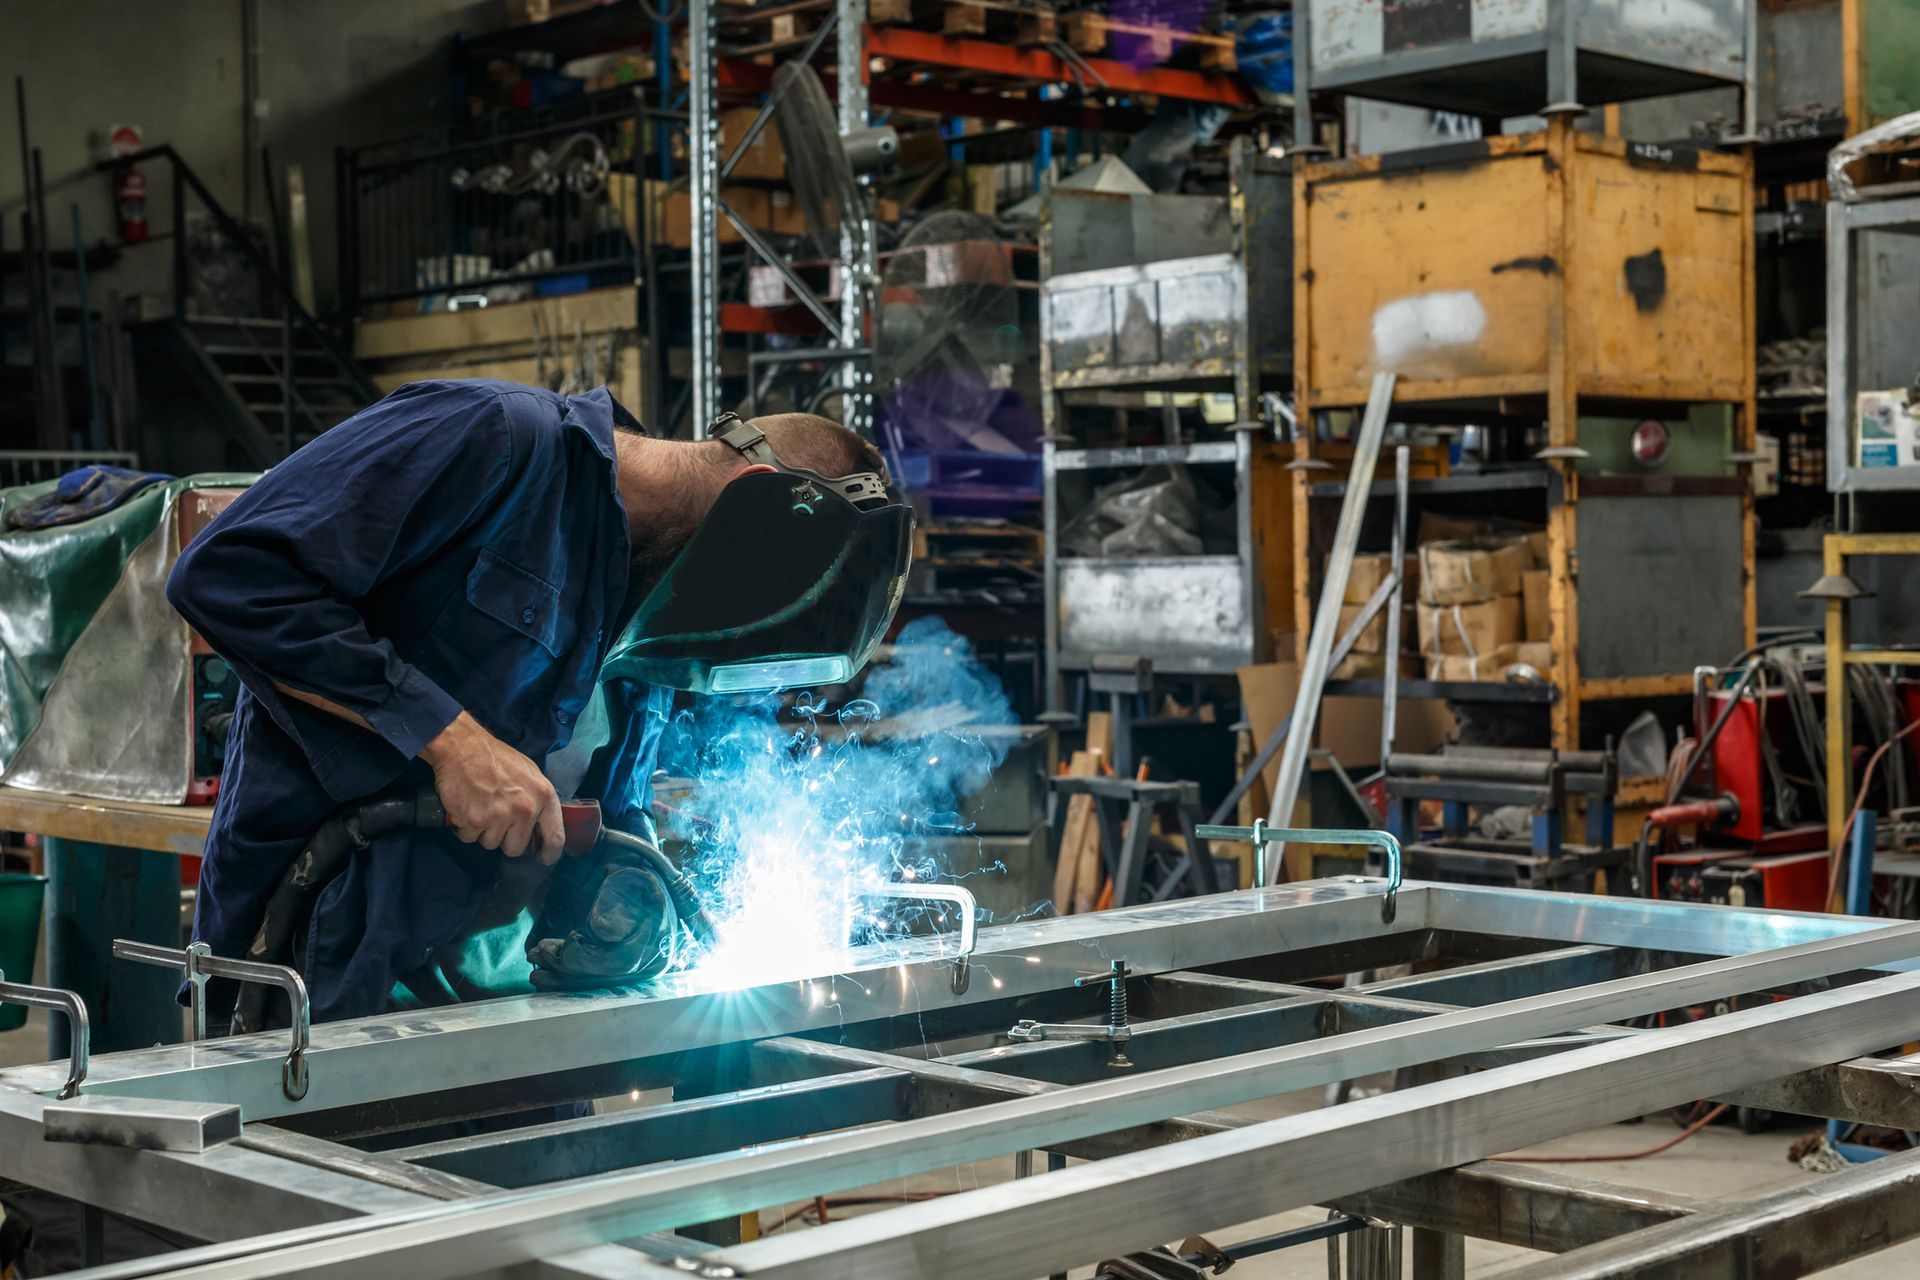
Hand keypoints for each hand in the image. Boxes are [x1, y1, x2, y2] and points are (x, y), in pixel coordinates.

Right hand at [420, 712, 563, 861]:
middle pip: (516, 848)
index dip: (549, 853)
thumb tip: (541, 828)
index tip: (543, 858)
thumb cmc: (498, 759)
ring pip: (491, 844)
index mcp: (544, 796)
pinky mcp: (474, 820)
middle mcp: (525, 810)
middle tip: (496, 820)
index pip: (555, 837)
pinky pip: (470, 838)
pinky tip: (466, 808)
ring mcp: (499, 816)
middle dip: (505, 839)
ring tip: (480, 808)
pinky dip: (465, 828)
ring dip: (483, 832)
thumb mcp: (531, 774)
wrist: (464, 747)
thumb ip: (538, 801)